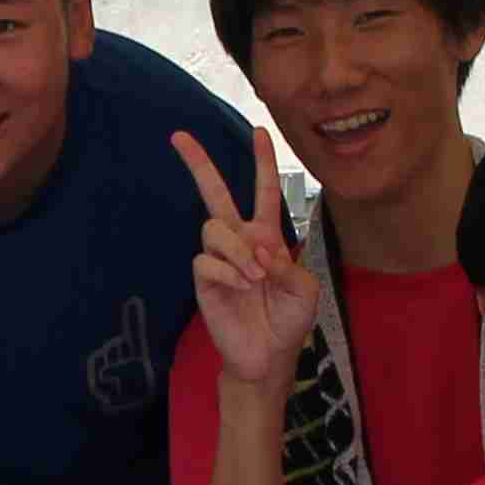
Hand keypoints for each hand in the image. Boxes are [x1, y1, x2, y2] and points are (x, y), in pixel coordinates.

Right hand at [174, 125, 320, 390]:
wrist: (269, 355)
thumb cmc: (288, 319)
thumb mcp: (304, 289)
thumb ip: (287, 264)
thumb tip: (260, 252)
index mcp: (267, 235)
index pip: (263, 191)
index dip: (262, 161)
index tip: (259, 130)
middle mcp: (239, 240)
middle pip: (215, 193)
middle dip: (198, 164)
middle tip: (179, 136)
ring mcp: (218, 259)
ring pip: (214, 229)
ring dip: (238, 249)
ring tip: (255, 277)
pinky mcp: (204, 280)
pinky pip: (207, 261)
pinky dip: (228, 272)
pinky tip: (241, 288)